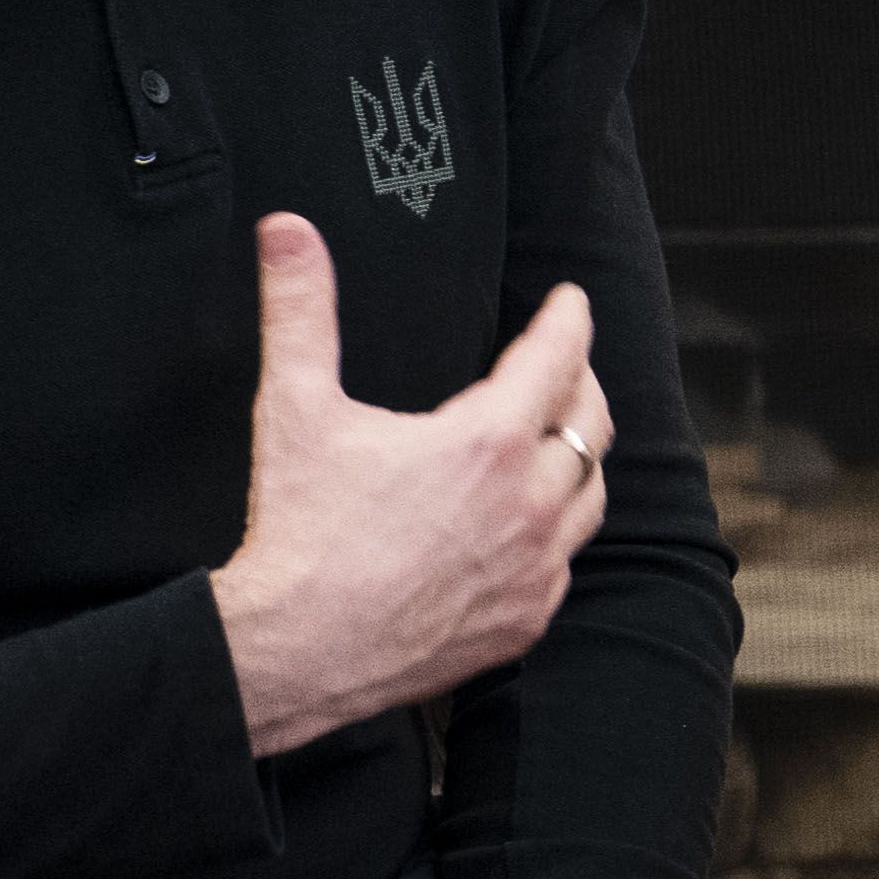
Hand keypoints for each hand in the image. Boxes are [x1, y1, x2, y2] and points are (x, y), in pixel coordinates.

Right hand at [209, 214, 608, 759]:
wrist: (296, 650)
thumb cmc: (298, 530)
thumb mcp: (295, 408)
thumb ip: (300, 310)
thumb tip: (287, 228)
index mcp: (488, 442)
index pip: (556, 358)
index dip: (568, 320)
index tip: (571, 300)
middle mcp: (529, 503)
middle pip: (590, 423)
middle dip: (581, 383)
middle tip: (565, 363)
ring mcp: (536, 567)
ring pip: (590, 495)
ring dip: (580, 457)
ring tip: (561, 435)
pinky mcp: (526, 618)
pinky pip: (566, 562)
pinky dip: (558, 529)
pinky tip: (534, 522)